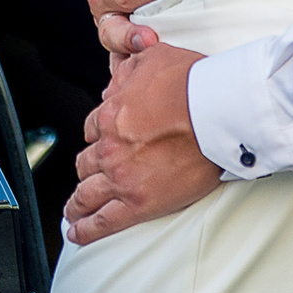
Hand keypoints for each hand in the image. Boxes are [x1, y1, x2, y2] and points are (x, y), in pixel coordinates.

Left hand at [65, 41, 219, 244]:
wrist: (219, 112)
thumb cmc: (194, 85)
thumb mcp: (153, 59)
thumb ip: (129, 71)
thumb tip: (117, 81)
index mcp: (111, 115)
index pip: (92, 129)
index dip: (97, 135)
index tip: (103, 141)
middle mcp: (110, 149)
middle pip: (87, 162)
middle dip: (88, 168)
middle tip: (90, 175)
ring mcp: (122, 178)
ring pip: (86, 194)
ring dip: (77, 203)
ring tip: (74, 211)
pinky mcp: (138, 204)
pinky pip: (102, 222)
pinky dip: (86, 230)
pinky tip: (78, 233)